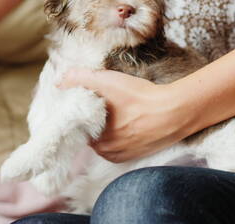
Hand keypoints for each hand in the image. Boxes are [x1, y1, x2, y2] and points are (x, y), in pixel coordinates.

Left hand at [59, 68, 193, 162]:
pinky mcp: (139, 153)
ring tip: (120, 109)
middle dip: (96, 118)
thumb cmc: (140, 98)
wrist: (175, 112)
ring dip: (110, 126)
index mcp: (95, 140)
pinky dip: (123, 133)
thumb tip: (59, 83)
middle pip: (93, 132)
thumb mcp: (107, 81)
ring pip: (108, 139)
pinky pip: (122, 144)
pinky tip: (130, 119)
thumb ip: (80, 78)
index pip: (78, 125)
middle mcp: (107, 153)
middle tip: (107, 100)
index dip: (82, 110)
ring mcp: (124, 155)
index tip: (90, 97)